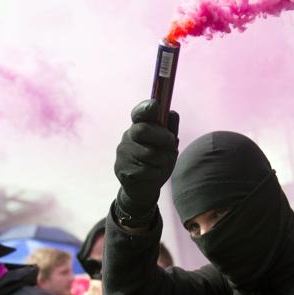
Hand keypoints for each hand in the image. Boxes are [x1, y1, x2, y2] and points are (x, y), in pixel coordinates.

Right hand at [113, 99, 179, 225]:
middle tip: (171, 144)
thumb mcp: (168, 146)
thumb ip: (171, 129)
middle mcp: (128, 135)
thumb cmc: (157, 162)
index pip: (139, 112)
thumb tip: (173, 113)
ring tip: (161, 165)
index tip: (155, 106)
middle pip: (143, 130)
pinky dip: (155, 173)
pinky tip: (152, 175)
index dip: (146, 107)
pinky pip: (145, 169)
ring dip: (162, 161)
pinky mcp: (121, 168)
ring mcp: (122, 151)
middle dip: (163, 138)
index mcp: (140, 125)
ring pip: (149, 153)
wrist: (143, 188)